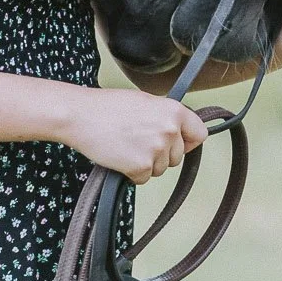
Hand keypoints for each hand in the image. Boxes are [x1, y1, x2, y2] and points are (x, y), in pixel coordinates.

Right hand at [61, 87, 207, 183]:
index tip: (179, 144)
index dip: (188, 142)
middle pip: (178, 156)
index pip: (199, 134)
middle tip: (138, 142)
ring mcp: (156, 149)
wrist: (81, 116)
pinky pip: (144, 178)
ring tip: (127, 146)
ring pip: (161, 169)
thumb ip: (166, 117)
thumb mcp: (146, 102)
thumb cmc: (108, 107)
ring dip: (146, 164)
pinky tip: (120, 156)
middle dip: (161, 155)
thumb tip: (178, 130)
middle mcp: (170, 130)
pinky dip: (132, 173)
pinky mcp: (141, 166)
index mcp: (174, 111)